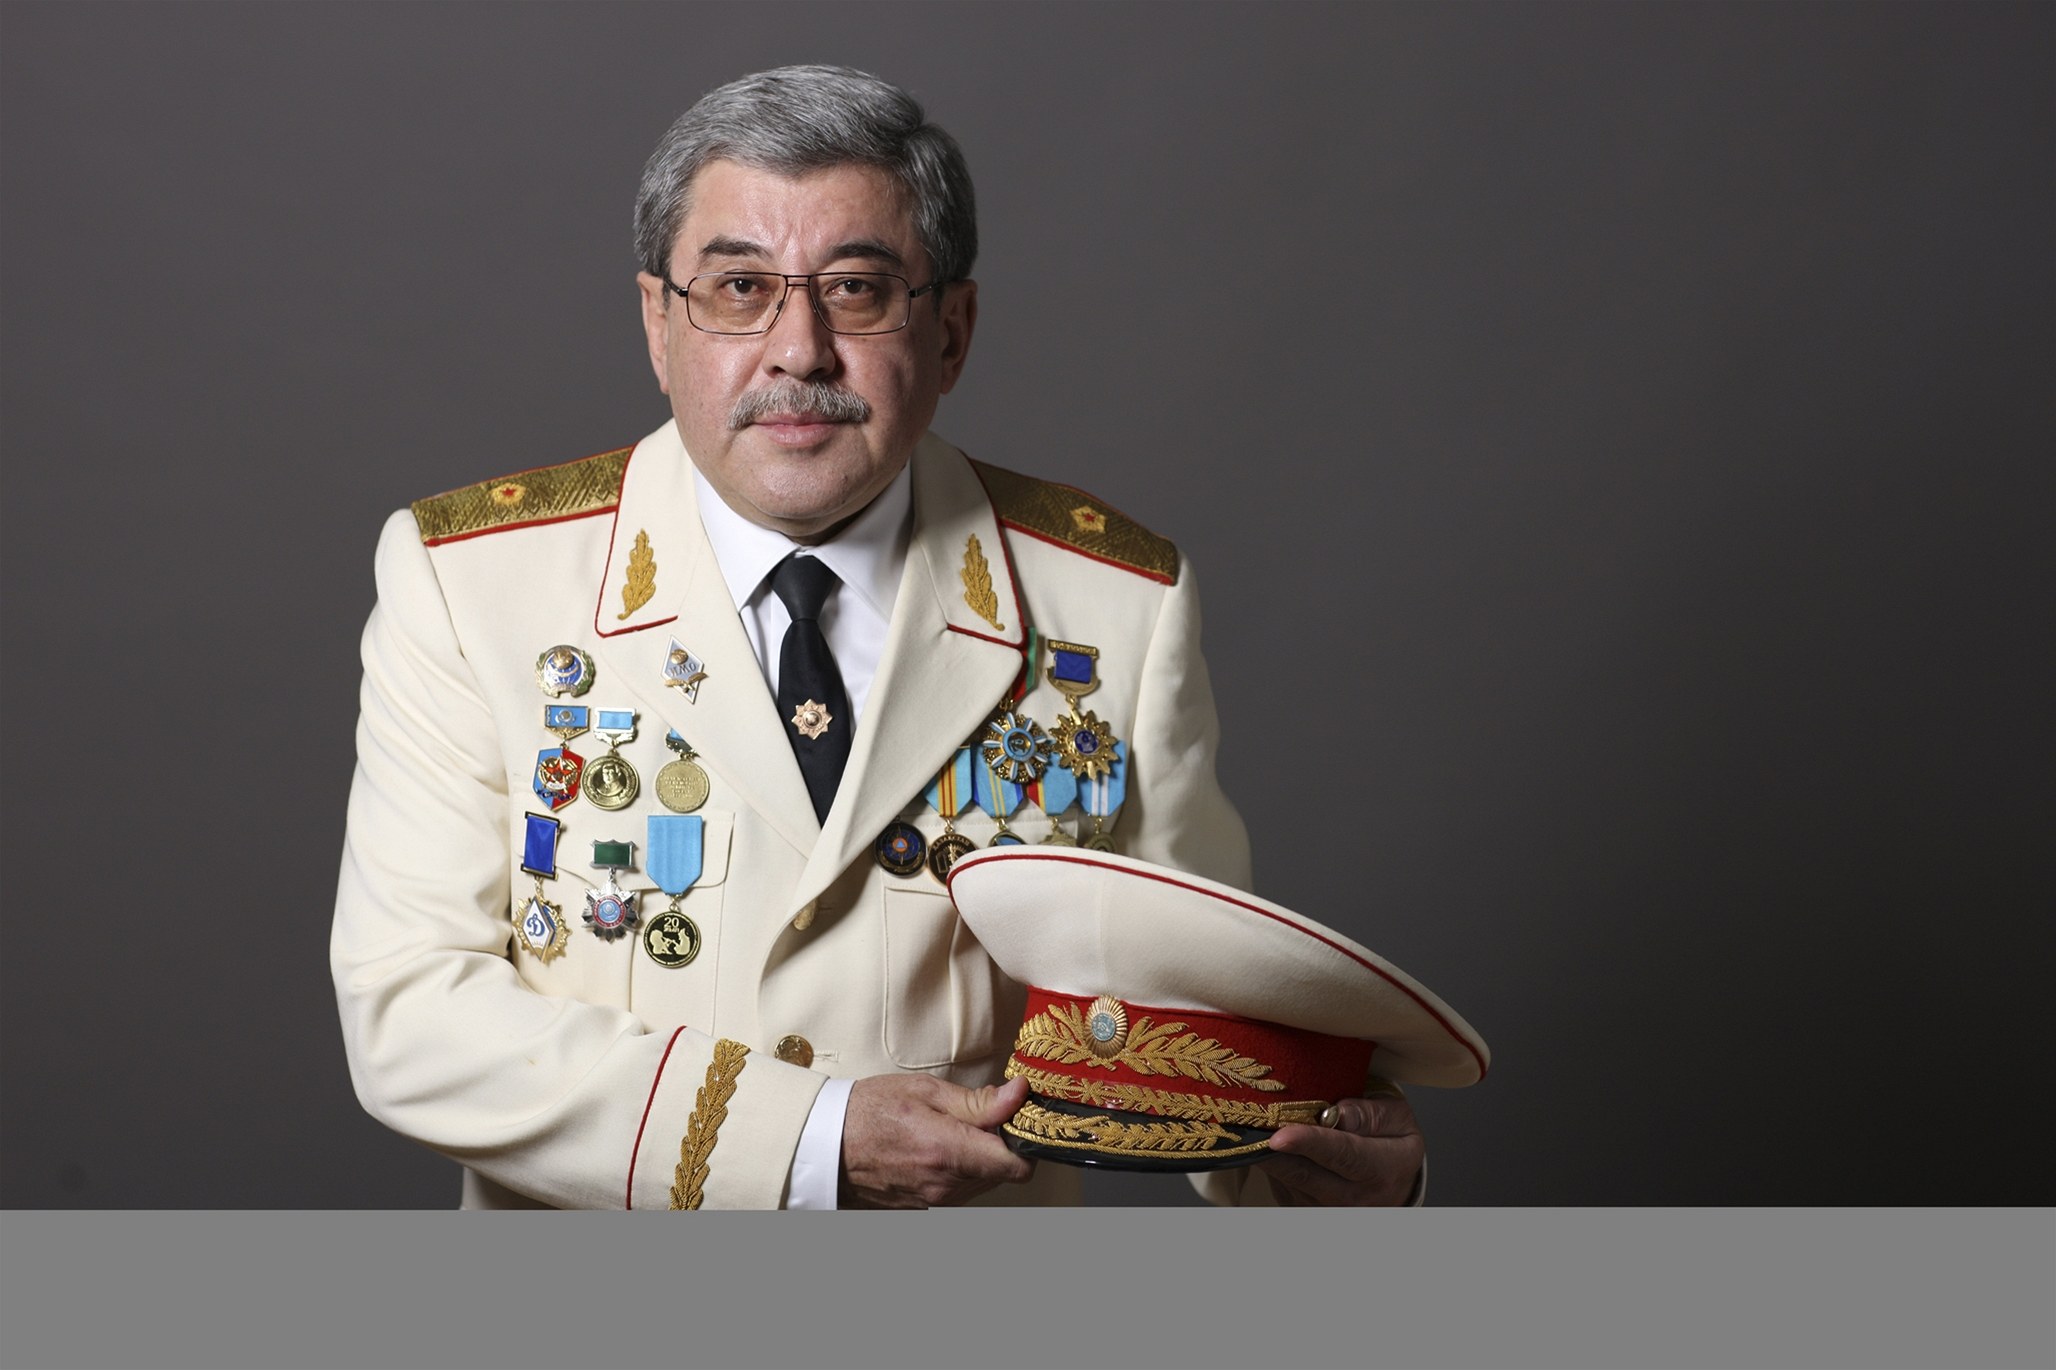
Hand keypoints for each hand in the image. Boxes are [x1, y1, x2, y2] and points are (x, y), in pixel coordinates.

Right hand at [839, 1074, 1035, 1207]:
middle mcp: (946, 1185)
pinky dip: (961, 1168)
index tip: (1018, 1117)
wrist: (824, 1145)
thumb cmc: (869, 1111)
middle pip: (1003, 1172)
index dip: (1027, 1140)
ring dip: (981, 1157)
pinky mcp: (925, 1207)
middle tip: (982, 1113)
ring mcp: (935, 1201)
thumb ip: (977, 1101)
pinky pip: (961, 1189)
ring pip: (984, 1182)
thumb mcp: (925, 1091)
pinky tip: (939, 1145)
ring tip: (954, 1128)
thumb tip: (1019, 1095)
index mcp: (948, 1152)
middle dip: (1002, 1143)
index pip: (1018, 1166)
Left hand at [1257, 1090, 1424, 1205]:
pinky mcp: (1309, 1213)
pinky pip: (1284, 1188)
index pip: (1342, 1155)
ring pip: (1290, 1182)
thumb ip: (1370, 1114)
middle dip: (1273, 1152)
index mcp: (1382, 1169)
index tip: (1279, 1136)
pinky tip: (1270, 1147)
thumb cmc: (1392, 1140)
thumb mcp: (1396, 1117)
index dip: (1308, 1143)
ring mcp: (1331, 1211)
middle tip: (1247, 1128)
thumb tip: (1338, 1114)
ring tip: (1254, 1130)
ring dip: (1270, 1158)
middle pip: (1306, 1174)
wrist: (1394, 1181)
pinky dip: (1274, 1166)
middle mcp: (1356, 1198)